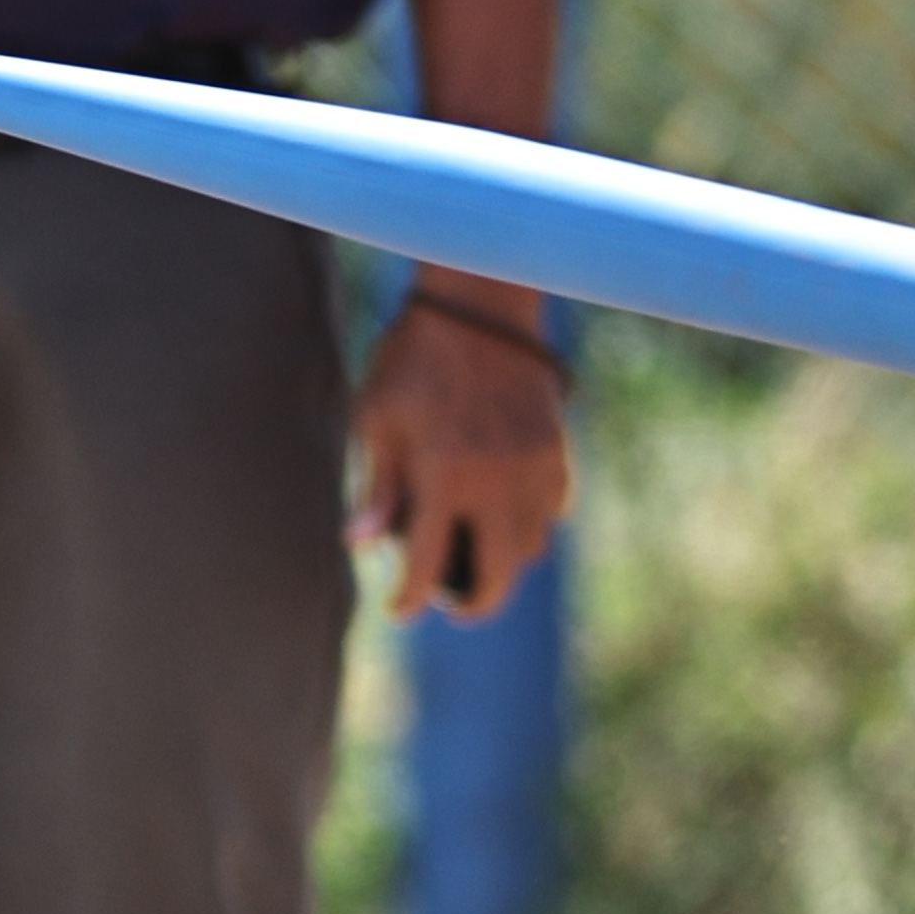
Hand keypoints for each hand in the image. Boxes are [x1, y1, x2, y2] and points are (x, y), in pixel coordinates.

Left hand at [350, 292, 572, 624]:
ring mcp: (533, 467)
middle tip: (454, 608)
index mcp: (443, 477)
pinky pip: (552, 509)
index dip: (409, 599)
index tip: (398, 610)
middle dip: (475, 605)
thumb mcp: (377, 417)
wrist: (478, 304)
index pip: (428, 565)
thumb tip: (359, 545)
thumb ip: (375, 486)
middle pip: (497, 575)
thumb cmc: (412, 358)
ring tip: (478, 561)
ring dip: (506, 564)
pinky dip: (532, 525)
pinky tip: (508, 519)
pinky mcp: (556, 449)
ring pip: (532, 547)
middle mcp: (495, 481)